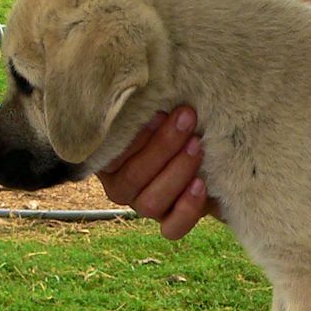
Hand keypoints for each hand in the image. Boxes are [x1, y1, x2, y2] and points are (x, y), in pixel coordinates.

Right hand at [97, 105, 217, 239]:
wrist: (203, 146)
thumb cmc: (172, 121)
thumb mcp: (156, 109)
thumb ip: (143, 103)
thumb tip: (142, 81)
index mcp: (106, 161)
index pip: (109, 157)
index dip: (135, 138)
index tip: (159, 111)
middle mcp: (120, 187)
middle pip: (133, 178)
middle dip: (163, 146)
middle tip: (187, 118)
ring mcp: (145, 206)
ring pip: (150, 203)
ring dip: (176, 172)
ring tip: (197, 145)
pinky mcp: (170, 222)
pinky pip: (172, 229)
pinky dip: (186, 209)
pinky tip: (201, 184)